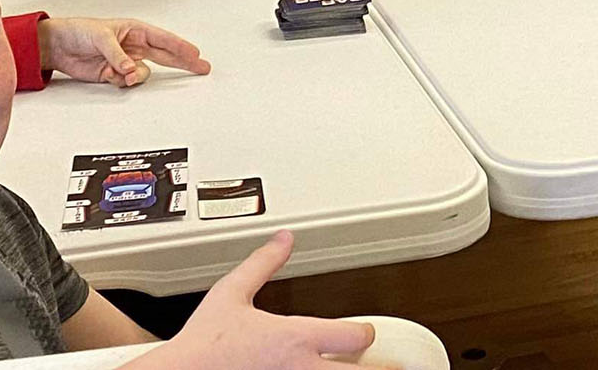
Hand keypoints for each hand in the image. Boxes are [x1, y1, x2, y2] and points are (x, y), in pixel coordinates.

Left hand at [39, 16, 212, 86]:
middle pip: (165, 56)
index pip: (164, 39)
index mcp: (134, 30)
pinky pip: (127, 82)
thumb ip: (117, 54)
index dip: (181, 47)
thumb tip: (131, 68)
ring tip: (122, 73)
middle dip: (183, 62)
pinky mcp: (114, 74)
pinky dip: (120, 81)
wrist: (57, 45)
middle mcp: (133, 46)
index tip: (195, 54)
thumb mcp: (100, 37)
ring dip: (135, 76)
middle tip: (201, 67)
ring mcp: (124, 61)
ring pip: (143, 73)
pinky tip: (108, 74)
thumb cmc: (77, 30)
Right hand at [151, 231, 391, 369]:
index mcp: (295, 338)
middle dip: (379, 369)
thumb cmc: (203, 344)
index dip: (366, 332)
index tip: (364, 332)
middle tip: (395, 368)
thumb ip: (262, 265)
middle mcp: (301, 369)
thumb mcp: (231, 292)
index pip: (357, 336)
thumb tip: (283, 240)